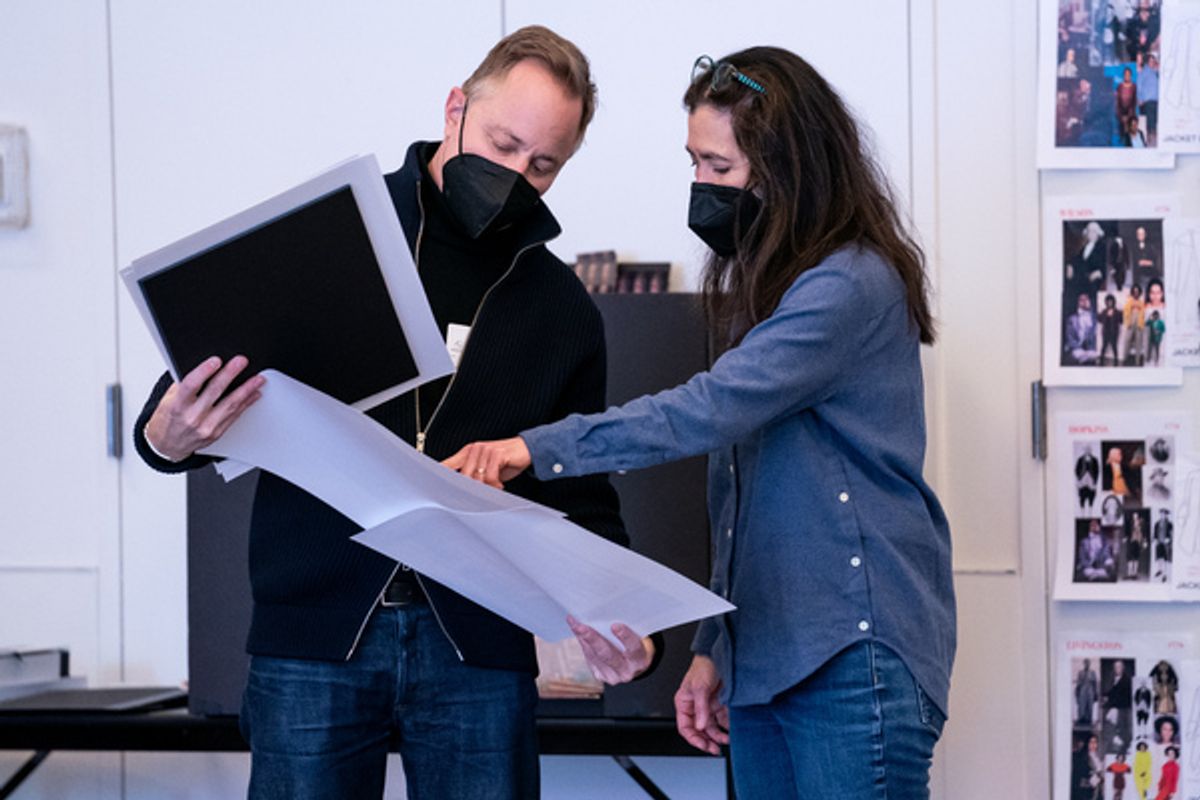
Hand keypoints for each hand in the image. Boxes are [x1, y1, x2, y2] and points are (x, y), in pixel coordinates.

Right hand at [144, 356, 263, 460]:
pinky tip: (253, 394)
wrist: (168, 445)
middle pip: (214, 392)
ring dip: (246, 390)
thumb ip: (184, 385)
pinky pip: (234, 416)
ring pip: (230, 405)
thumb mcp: (168, 400)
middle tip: (241, 362)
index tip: (216, 361)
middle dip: (230, 374)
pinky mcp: (216, 433)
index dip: (203, 372)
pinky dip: (246, 403)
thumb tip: (204, 367)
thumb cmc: (168, 419)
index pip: (190, 386)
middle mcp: (192, 417)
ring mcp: (206, 427)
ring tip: (257, 379)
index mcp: (177, 406)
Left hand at [442, 437, 531, 487]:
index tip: (432, 486)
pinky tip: (500, 485)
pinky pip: (490, 476)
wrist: (527, 449)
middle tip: (481, 495)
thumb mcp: (487, 469)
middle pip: (463, 476)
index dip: (438, 474)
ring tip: (495, 488)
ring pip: (477, 477)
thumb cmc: (506, 460)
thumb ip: (474, 477)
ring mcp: (485, 450)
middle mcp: (475, 449)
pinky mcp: (497, 454)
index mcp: (468, 452)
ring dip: (487, 487)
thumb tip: (462, 492)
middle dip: (472, 489)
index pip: (448, 464)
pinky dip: (495, 484)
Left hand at [567, 615, 652, 684]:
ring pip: (595, 657)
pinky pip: (589, 659)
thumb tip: (606, 611)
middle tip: (581, 626)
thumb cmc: (636, 644)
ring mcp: (612, 677)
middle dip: (593, 639)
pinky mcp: (601, 676)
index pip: (634, 649)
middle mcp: (626, 672)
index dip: (625, 637)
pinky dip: (583, 643)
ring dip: (583, 639)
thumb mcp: (639, 637)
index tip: (615, 625)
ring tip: (574, 624)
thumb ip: (628, 628)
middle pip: (608, 655)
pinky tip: (577, 631)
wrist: (634, 665)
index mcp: (640, 661)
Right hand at [674, 655, 727, 754]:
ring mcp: (708, 705)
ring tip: (726, 740)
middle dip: (707, 741)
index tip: (704, 745)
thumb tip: (701, 726)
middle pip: (699, 730)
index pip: (685, 727)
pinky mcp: (720, 703)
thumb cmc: (704, 665)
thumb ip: (701, 708)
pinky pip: (723, 719)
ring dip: (719, 736)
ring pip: (712, 727)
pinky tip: (732, 730)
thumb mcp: (700, 687)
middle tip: (715, 749)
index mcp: (684, 703)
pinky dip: (728, 726)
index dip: (694, 739)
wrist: (720, 653)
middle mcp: (696, 706)